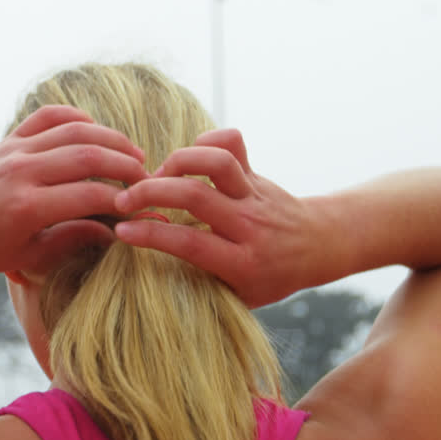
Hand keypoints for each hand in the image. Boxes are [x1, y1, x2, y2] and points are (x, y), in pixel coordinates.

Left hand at [0, 105, 148, 278]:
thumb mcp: (28, 257)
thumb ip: (72, 240)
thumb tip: (115, 231)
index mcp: (26, 208)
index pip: (91, 195)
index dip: (124, 200)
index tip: (143, 206)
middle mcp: (21, 173)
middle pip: (88, 156)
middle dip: (125, 164)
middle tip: (148, 176)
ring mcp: (13, 151)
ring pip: (73, 131)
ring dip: (110, 138)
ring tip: (133, 153)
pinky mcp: (7, 140)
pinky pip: (46, 117)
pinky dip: (75, 117)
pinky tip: (95, 130)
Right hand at [112, 129, 323, 307]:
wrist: (318, 246)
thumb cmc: (270, 278)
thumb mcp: (240, 297)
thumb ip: (202, 287)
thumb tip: (151, 279)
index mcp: (243, 263)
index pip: (191, 244)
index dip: (152, 235)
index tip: (122, 231)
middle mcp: (250, 225)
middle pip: (196, 197)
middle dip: (151, 192)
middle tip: (124, 199)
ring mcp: (255, 195)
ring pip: (216, 162)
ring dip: (177, 162)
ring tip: (155, 175)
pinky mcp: (256, 173)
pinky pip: (233, 144)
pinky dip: (206, 141)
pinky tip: (188, 158)